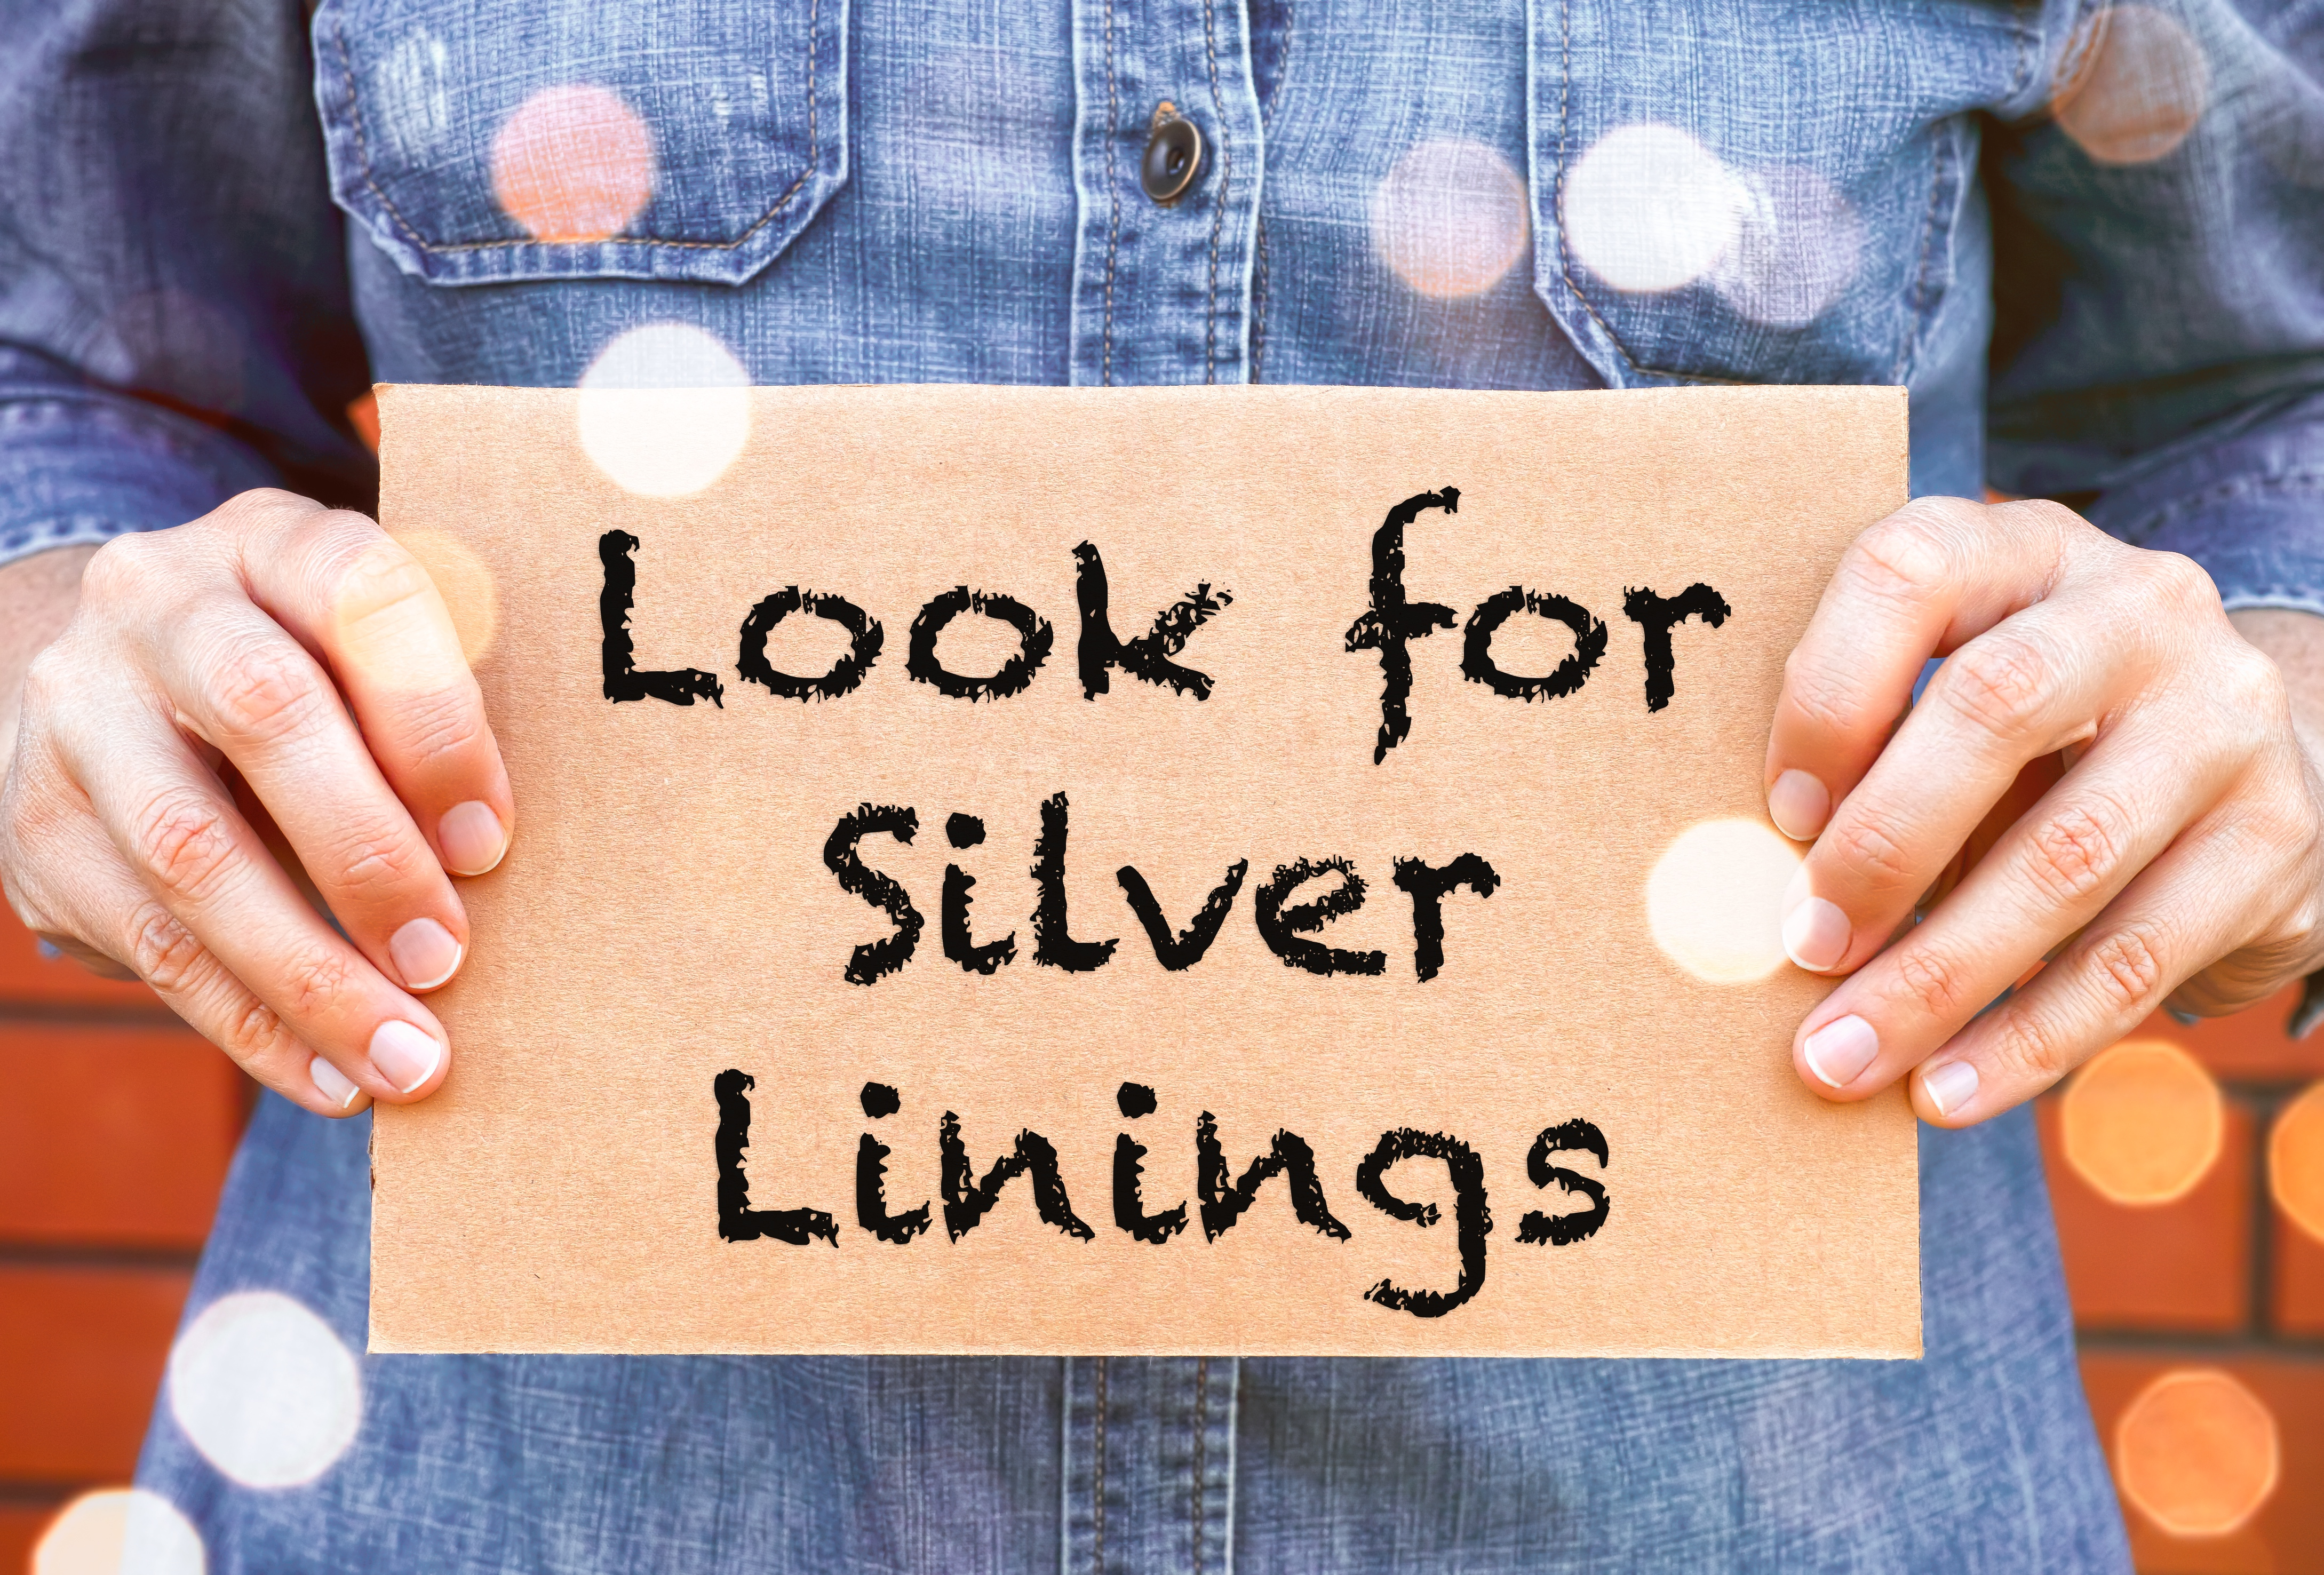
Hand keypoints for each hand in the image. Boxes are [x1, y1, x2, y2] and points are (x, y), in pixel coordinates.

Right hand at [0, 490, 512, 1115]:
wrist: (118, 681)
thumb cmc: (313, 677)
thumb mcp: (368, 652)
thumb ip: (432, 713)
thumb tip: (501, 862)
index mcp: (271, 541)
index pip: (360, 596)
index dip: (433, 722)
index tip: (492, 842)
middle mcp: (157, 603)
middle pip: (265, 716)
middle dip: (368, 855)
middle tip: (448, 960)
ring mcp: (78, 710)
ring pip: (191, 851)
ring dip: (310, 977)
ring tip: (406, 1060)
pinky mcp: (35, 825)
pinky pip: (147, 943)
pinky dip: (249, 1024)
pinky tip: (329, 1078)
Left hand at [1767, 495, 2323, 1125]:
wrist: (2225, 759)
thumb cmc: (2023, 739)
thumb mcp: (1946, 700)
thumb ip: (1863, 758)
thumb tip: (1747, 896)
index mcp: (2023, 551)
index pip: (1908, 573)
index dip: (1828, 693)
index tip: (1778, 815)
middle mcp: (2140, 609)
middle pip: (1996, 706)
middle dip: (1882, 847)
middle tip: (1803, 950)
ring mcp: (2223, 718)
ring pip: (2067, 856)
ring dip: (1938, 978)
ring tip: (1844, 1057)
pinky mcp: (2276, 838)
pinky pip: (2136, 957)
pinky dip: (2028, 1039)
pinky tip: (1946, 1089)